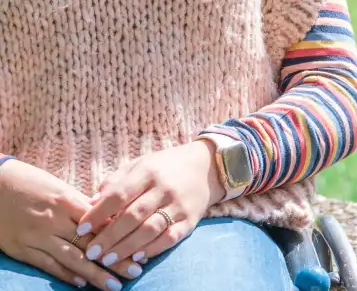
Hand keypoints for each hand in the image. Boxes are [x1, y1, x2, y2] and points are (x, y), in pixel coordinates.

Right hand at [0, 159, 139, 290]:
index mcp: (67, 200)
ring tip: (114, 285)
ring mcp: (38, 236)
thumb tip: (103, 216)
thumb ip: (79, 204)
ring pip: (72, 258)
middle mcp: (54, 220)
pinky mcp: (23, 250)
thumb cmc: (30, 182)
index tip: (139, 246)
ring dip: (94, 274)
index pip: (100, 222)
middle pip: (91, 243)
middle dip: (114, 259)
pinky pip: (48, 264)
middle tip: (135, 272)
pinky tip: (81, 284)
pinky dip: (65, 275)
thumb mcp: (57, 188)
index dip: (120, 235)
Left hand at [75, 142, 224, 271]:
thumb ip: (116, 180)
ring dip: (127, 247)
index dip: (98, 213)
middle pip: (133, 215)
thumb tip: (91, 202)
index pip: (119, 194)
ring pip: (150, 229)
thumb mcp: (141, 164)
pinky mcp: (190, 219)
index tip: (80, 229)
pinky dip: (152, 249)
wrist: (207, 166)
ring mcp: (178, 204)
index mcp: (148, 170)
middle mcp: (164, 187)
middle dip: (109, 236)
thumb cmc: (165, 166)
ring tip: (107, 260)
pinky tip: (136, 257)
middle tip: (91, 252)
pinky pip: (170, 237)